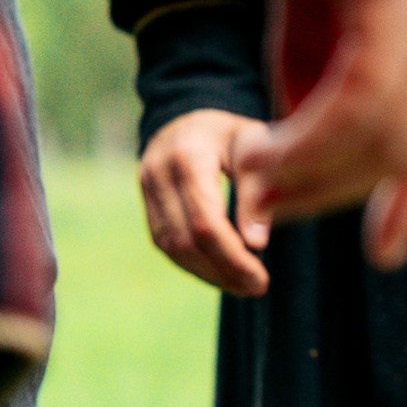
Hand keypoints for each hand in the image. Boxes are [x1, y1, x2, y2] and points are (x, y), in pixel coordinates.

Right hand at [139, 110, 272, 295]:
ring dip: (208, 273)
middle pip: (186, 239)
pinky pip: (166, 243)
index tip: (260, 277)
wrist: (191, 119)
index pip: (205, 221)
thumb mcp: (254, 149)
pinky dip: (194, 263)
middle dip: (223, 270)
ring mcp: (147, 189)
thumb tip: (256, 244)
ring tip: (243, 285)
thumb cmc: (232, 133)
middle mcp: (158, 173)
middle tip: (257, 287)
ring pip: (172, 247)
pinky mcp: (146, 204)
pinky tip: (221, 273)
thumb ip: (256, 192)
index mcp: (188, 156)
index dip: (232, 256)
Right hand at [232, 0, 406, 268]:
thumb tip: (302, 133)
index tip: (382, 248)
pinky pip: (358, 105)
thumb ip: (323, 64)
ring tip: (253, 190)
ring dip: (313, 174)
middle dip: (342, 191)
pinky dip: (306, 143)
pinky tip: (257, 159)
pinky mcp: (404, 4)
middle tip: (272, 214)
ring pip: (387, 134)